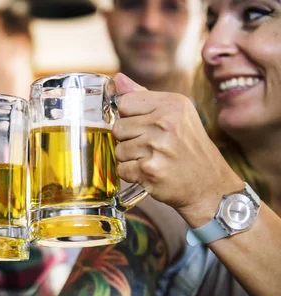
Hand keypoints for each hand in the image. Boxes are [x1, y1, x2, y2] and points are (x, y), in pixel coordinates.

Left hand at [112, 73, 243, 224]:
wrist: (209, 185)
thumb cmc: (189, 148)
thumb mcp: (175, 114)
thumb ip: (144, 97)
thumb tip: (117, 79)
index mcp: (171, 104)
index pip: (124, 102)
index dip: (128, 116)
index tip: (143, 125)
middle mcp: (165, 123)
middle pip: (118, 127)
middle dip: (128, 139)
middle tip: (151, 147)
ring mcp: (157, 147)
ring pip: (118, 150)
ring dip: (130, 159)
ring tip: (152, 160)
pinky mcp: (150, 170)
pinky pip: (122, 169)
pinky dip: (132, 174)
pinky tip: (150, 173)